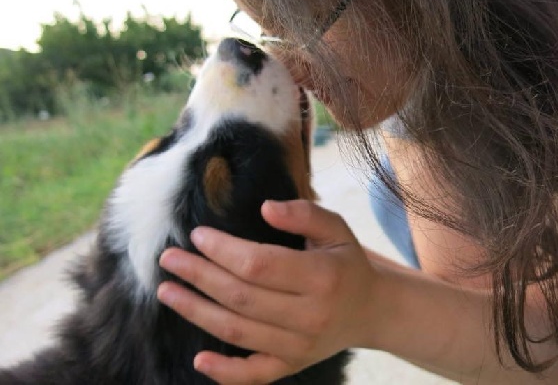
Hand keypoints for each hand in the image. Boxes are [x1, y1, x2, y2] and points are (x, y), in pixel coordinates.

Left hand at [156, 199, 381, 383]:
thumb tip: (265, 208)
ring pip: (238, 332)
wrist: (370, 310)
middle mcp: (310, 316)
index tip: (198, 235)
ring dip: (196, 312)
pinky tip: (198, 358)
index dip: (223, 250)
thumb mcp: (336, 228)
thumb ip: (304, 213)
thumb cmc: (346, 262)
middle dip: (199, 276)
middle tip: (169, 259)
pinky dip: (224, 372)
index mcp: (322, 277)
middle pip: (241, 297)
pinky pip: (254, 375)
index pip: (259, 264)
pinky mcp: (292, 365)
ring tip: (168, 291)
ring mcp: (300, 346)